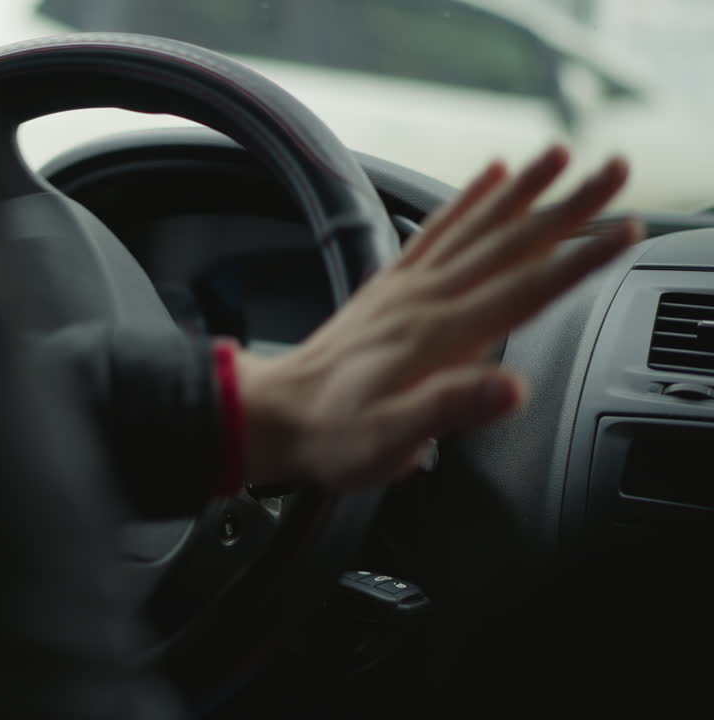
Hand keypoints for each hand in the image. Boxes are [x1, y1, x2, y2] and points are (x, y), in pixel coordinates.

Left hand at [236, 146, 641, 492]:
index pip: (521, 290)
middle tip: (615, 168)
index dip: (577, 260)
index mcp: (436, 336)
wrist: (273, 415)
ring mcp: (405, 288)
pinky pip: (433, 231)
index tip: (621, 231)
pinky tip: (489, 176)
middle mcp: (423, 300)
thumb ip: (448, 409)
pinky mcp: (390, 286)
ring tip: (559, 153)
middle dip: (568, 206)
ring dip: (522, 190)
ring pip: (474, 226)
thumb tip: (509, 388)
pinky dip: (464, 200)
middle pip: (508, 243)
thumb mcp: (389, 440)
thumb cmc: (333, 435)